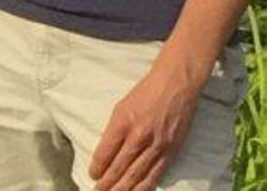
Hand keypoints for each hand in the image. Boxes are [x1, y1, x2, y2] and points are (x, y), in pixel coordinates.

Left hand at [89, 60, 201, 190]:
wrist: (174, 86)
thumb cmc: (145, 93)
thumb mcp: (122, 106)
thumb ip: (115, 129)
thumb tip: (108, 152)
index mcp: (122, 121)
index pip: (106, 151)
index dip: (98, 166)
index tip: (92, 175)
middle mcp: (139, 136)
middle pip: (120, 166)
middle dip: (108, 183)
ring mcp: (156, 145)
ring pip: (137, 174)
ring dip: (124, 189)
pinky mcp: (171, 151)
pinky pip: (156, 174)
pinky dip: (145, 186)